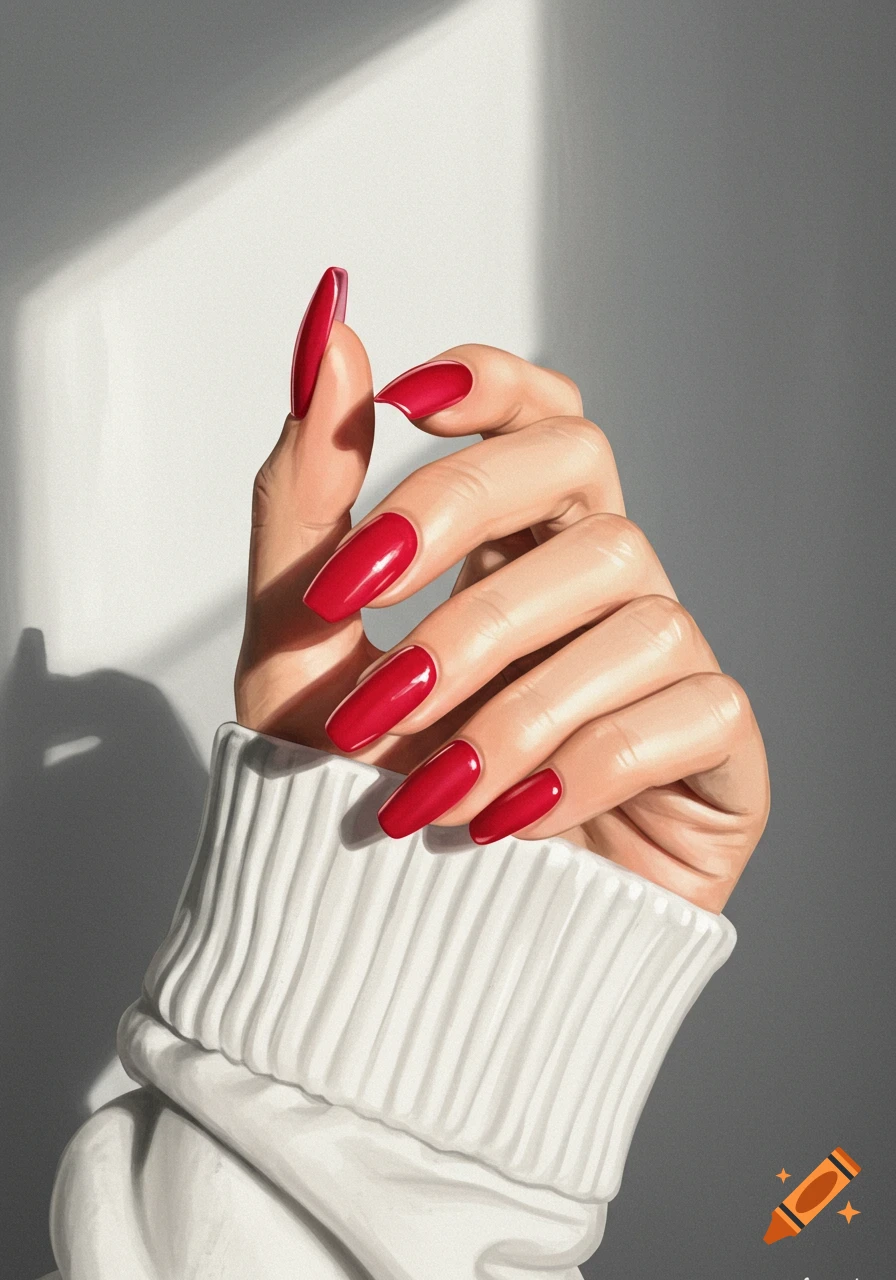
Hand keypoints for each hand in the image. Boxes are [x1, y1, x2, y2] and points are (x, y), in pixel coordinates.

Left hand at [236, 268, 768, 910]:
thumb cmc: (353, 791)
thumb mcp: (298, 644)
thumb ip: (310, 492)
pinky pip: (685, 709)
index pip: (543, 414)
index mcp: (506, 546)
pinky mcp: (712, 750)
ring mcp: (663, 660)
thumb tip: (328, 330)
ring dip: (506, 690)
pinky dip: (585, 761)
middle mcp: (594, 584)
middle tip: (367, 635)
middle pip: (580, 473)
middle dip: (463, 536)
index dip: (495, 383)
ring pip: (627, 600)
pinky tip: (510, 820)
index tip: (411, 398)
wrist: (401, 948)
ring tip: (424, 784)